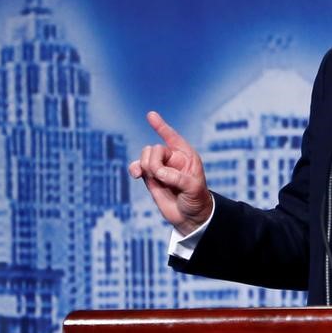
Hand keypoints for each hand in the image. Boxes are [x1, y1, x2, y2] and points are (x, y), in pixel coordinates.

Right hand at [129, 111, 212, 235]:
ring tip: (154, 178)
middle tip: (161, 176)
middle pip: (155, 149)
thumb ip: (177, 178)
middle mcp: (173, 159)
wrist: (189, 217)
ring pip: (145, 156)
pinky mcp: (150, 178)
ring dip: (145, 165)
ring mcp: (160, 168)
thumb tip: (158, 173)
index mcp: (187, 156)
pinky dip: (134, 168)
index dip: (161, 127)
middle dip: (154, 161)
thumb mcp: (193, 187)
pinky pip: (137, 167)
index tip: (150, 115)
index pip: (173, 137)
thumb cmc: (197, 199)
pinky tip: (135, 174)